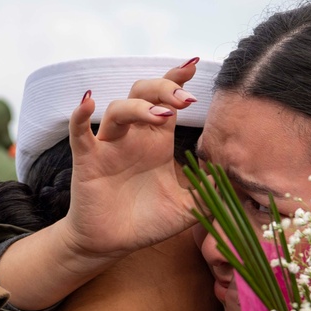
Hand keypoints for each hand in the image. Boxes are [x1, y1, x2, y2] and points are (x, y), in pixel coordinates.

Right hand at [56, 60, 203, 259]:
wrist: (113, 245)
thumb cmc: (146, 222)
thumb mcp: (186, 209)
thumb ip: (207, 194)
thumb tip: (229, 178)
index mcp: (157, 143)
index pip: (167, 101)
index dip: (177, 79)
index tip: (193, 65)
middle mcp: (134, 138)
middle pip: (143, 94)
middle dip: (164, 89)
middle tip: (185, 100)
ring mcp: (109, 147)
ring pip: (118, 110)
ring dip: (139, 107)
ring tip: (161, 117)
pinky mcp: (88, 161)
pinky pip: (80, 133)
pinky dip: (81, 116)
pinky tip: (89, 103)